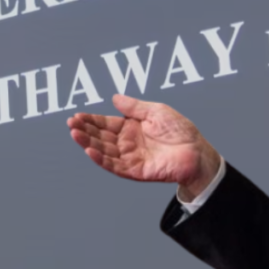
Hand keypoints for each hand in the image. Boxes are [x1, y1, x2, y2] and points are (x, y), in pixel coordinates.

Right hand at [67, 94, 221, 200]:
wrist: (197, 151)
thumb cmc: (180, 131)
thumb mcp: (156, 111)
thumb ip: (135, 107)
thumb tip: (115, 97)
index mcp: (131, 128)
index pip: (106, 123)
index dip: (91, 120)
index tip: (77, 116)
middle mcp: (127, 143)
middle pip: (101, 137)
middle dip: (85, 130)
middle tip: (71, 124)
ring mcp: (130, 157)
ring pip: (104, 151)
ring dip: (88, 144)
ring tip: (75, 134)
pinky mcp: (135, 171)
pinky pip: (115, 166)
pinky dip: (101, 159)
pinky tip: (90, 151)